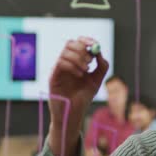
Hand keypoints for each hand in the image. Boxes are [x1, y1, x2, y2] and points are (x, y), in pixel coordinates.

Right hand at [48, 36, 108, 155]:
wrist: (74, 114)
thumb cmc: (83, 98)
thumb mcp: (97, 80)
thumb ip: (101, 66)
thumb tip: (99, 52)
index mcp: (75, 61)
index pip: (77, 43)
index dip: (86, 40)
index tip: (95, 45)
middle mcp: (65, 63)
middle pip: (70, 44)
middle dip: (82, 50)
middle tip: (90, 61)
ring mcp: (58, 70)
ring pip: (65, 52)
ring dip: (78, 58)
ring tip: (85, 71)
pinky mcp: (53, 77)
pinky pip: (60, 63)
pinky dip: (72, 66)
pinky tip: (80, 76)